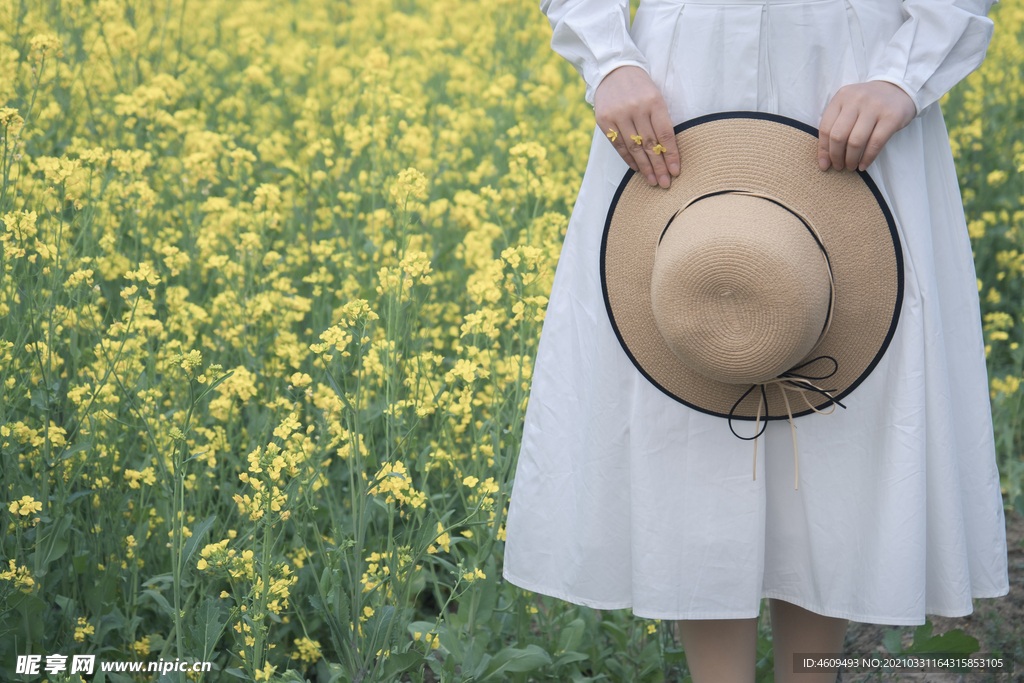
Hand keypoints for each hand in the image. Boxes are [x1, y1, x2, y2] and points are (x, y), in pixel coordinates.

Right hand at [594, 65, 679, 187]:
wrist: (613, 70)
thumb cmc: (640, 86)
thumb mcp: (655, 96)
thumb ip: (660, 121)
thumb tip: (667, 152)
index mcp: (654, 101)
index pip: (665, 134)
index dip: (671, 155)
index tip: (675, 171)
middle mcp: (636, 108)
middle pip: (649, 144)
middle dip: (659, 166)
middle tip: (665, 183)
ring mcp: (618, 114)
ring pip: (634, 147)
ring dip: (645, 167)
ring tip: (653, 181)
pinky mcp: (604, 120)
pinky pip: (618, 144)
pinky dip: (628, 158)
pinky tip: (636, 169)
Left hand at [818, 81, 916, 171]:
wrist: (898, 88)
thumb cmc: (867, 104)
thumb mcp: (848, 106)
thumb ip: (835, 126)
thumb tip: (824, 161)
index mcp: (842, 97)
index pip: (826, 128)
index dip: (823, 150)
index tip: (824, 164)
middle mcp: (856, 99)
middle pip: (838, 136)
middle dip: (836, 156)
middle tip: (838, 167)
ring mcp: (875, 107)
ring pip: (855, 142)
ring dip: (851, 159)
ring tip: (851, 167)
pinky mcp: (891, 117)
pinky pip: (875, 143)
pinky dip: (867, 158)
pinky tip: (863, 165)